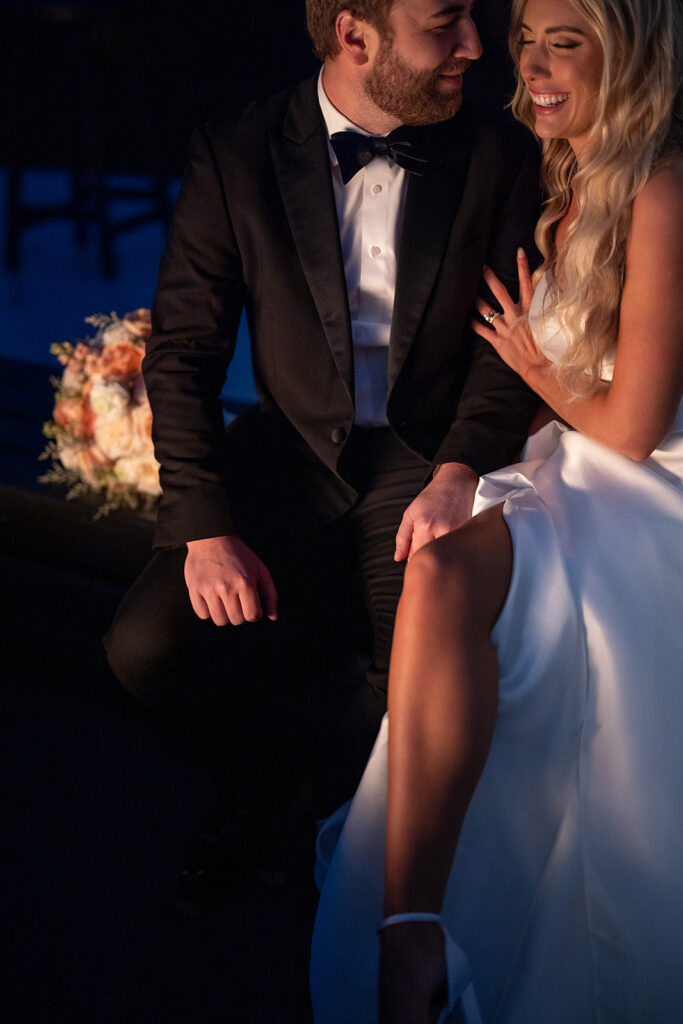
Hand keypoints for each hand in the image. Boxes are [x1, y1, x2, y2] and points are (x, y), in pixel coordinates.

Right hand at [184, 535, 277, 625]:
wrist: (212, 538)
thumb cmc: (240, 556)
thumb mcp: (261, 570)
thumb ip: (270, 595)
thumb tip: (273, 617)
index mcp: (245, 583)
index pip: (253, 616)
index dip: (254, 613)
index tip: (250, 604)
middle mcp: (227, 587)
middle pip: (236, 620)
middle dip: (239, 614)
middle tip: (237, 601)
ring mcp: (209, 589)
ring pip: (220, 620)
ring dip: (224, 615)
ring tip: (224, 601)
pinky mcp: (194, 589)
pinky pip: (203, 614)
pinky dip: (208, 611)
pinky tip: (212, 599)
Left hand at [394, 462, 478, 561]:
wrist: (456, 483)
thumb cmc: (432, 498)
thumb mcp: (411, 514)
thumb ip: (402, 538)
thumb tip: (398, 558)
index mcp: (425, 525)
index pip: (417, 555)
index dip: (415, 558)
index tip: (416, 554)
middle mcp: (442, 530)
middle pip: (433, 557)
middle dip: (429, 556)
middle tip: (429, 546)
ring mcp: (458, 531)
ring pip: (446, 554)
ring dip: (442, 553)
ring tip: (440, 538)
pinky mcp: (469, 532)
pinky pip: (458, 548)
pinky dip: (453, 548)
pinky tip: (451, 539)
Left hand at [472, 249, 550, 380]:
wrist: (540, 367)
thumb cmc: (549, 347)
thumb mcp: (551, 324)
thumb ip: (550, 309)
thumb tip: (558, 294)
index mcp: (530, 309)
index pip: (526, 283)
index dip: (522, 266)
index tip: (518, 252)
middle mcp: (515, 315)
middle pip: (499, 291)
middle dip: (489, 278)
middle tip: (481, 267)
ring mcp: (504, 328)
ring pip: (486, 310)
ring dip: (477, 301)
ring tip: (469, 293)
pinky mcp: (497, 341)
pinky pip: (482, 330)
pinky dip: (474, 324)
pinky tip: (468, 319)